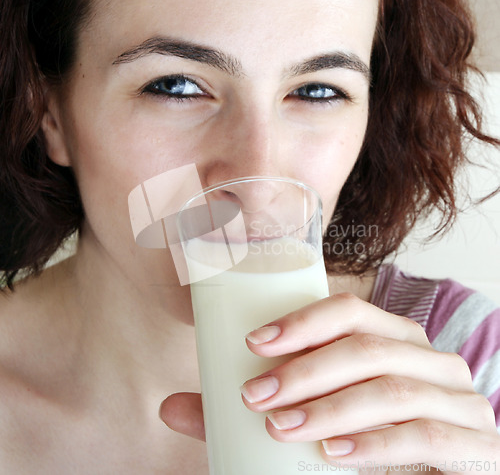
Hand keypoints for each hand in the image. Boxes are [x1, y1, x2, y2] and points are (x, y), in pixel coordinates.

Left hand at [239, 293, 499, 473]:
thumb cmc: (371, 435)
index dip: (303, 322)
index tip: (254, 342)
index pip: (349, 311)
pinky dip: (375, 445)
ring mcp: (458, 399)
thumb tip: (174, 406)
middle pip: (365, 348)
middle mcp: (429, 359)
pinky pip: (426, 437)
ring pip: (391, 389)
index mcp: (395, 337)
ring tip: (281, 426)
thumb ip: (255, 408)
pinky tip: (333, 453)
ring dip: (330, 407)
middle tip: (256, 395)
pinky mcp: (476, 445)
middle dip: (305, 370)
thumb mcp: (318, 414)